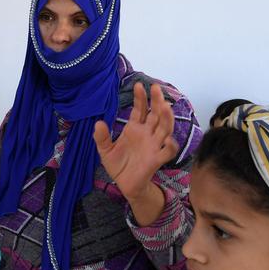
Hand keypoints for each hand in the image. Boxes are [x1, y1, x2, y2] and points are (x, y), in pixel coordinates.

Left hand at [93, 83, 178, 202]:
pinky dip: (170, 145)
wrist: (124, 184)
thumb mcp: (105, 150)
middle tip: (156, 88)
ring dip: (166, 117)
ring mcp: (153, 145)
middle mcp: (147, 134)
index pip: (140, 109)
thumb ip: (101, 137)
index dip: (141, 98)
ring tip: (165, 106)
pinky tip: (168, 139)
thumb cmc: (117, 164)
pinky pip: (168, 151)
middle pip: (155, 114)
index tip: (139, 85)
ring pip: (164, 128)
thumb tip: (98, 123)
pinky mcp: (156, 159)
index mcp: (134, 129)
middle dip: (157, 101)